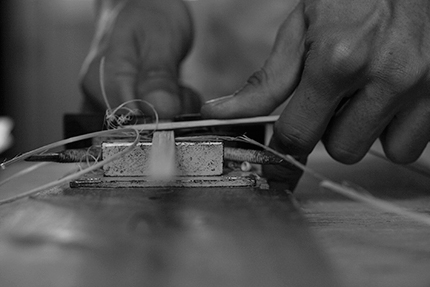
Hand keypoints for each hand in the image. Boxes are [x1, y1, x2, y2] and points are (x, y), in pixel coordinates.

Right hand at [80, 0, 200, 118]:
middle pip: (139, 129)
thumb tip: (161, 110)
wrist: (143, 7)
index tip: (179, 104)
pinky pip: (150, 123)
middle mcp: (99, 96)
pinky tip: (173, 93)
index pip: (129, 123)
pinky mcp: (125, 106)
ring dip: (173, 114)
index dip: (160, 122)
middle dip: (169, 116)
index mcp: (100, 79)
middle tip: (180, 88)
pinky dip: (171, 113)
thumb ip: (159, 76)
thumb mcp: (161, 39)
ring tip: (177, 85)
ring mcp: (110, 102)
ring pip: (148, 128)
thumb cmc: (149, 14)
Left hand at [202, 0, 429, 188]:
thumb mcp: (301, 29)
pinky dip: (396, 130)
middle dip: (330, 132)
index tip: (291, 129)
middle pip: (341, 150)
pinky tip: (388, 100)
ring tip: (364, 97)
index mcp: (337, 61)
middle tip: (334, 101)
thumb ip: (266, 81)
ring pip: (382, 150)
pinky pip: (411, 143)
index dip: (289, 137)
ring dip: (365, 132)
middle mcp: (384, 77)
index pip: (299, 135)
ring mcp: (421, 86)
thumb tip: (221, 113)